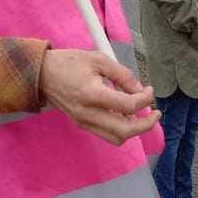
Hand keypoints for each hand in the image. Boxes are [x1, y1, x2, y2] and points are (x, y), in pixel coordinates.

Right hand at [40, 49, 158, 144]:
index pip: (128, 106)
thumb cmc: (68, 63)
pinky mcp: (82, 124)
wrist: (41, 74)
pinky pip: (106, 134)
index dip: (145, 100)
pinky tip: (126, 115)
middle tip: (155, 114)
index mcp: (92, 94)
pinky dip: (121, 128)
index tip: (149, 90)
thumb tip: (140, 90)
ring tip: (142, 115)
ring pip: (116, 138)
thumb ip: (122, 75)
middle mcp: (87, 113)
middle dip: (146, 125)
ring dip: (134, 130)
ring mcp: (83, 122)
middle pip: (125, 131)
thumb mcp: (98, 59)